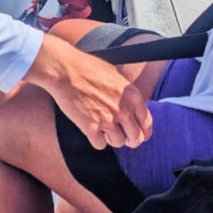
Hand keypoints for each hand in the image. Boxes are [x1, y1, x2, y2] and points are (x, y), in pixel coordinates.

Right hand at [28, 34, 151, 149]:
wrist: (65, 69)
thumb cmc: (87, 68)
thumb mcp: (115, 76)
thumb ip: (125, 94)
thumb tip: (131, 107)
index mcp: (132, 96)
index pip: (146, 123)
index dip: (144, 132)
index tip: (139, 135)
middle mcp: (123, 110)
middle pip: (136, 138)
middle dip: (130, 140)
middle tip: (123, 137)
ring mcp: (107, 119)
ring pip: (118, 143)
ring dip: (111, 139)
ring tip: (103, 129)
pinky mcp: (91, 127)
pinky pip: (100, 144)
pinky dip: (96, 139)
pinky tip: (91, 129)